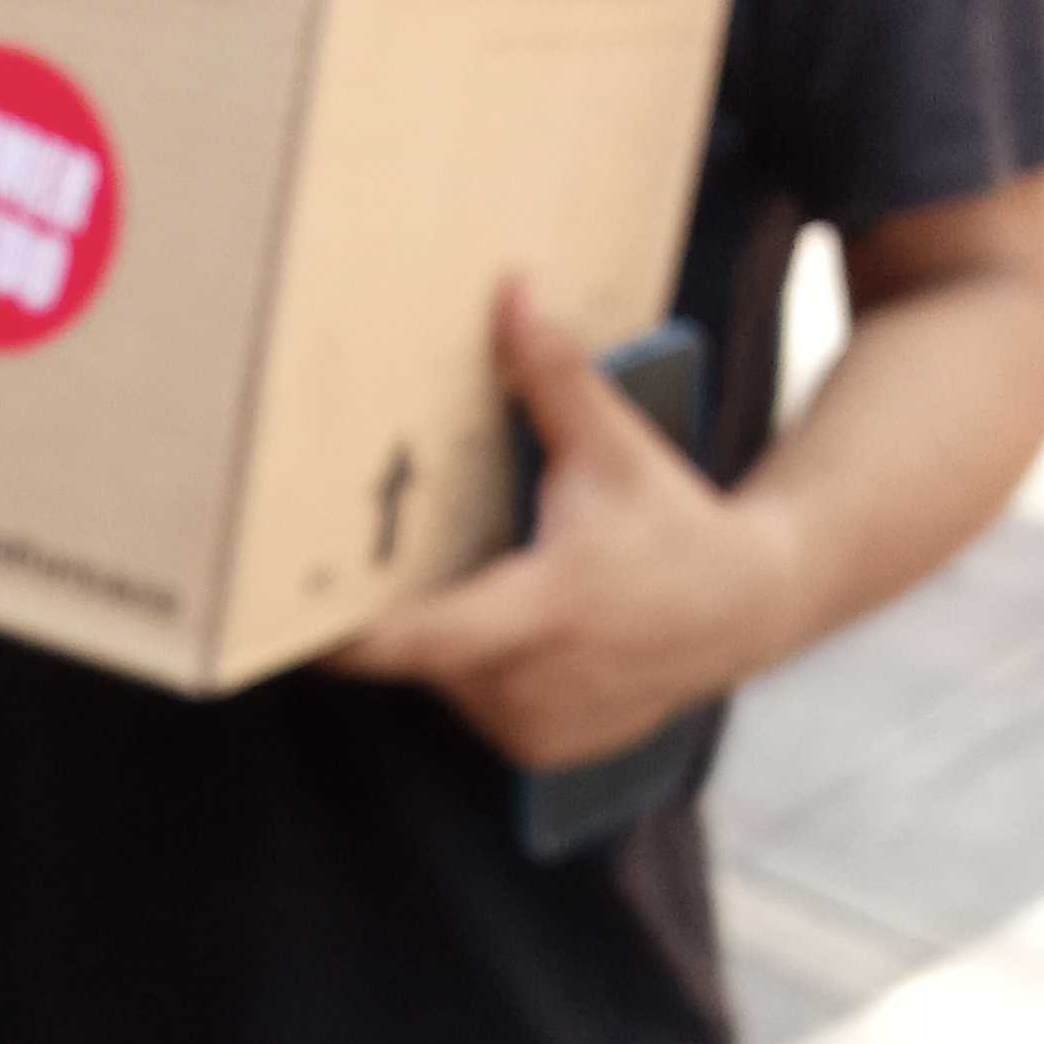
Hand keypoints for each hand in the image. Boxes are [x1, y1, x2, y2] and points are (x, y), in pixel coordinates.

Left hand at [333, 282, 798, 769]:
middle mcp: (536, 681)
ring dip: (456, 632)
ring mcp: (538, 727)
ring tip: (516, 585)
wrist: (746, 610)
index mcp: (546, 607)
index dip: (357, 638)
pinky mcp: (542, 751)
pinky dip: (487, 668)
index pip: (427, 637)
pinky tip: (536, 630)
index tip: (297, 627)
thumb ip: (552, 373)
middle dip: (418, 599)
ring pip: (446, 676)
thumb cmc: (673, 523)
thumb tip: (512, 292)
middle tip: (428, 556)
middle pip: (425, 645)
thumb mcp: (615, 443)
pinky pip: (477, 703)